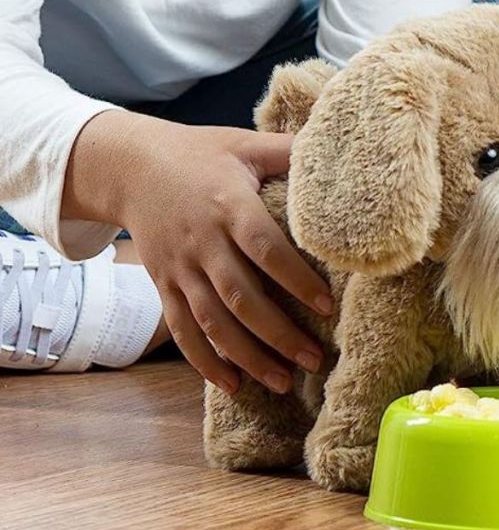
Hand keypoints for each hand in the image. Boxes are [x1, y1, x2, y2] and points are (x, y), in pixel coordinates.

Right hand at [64, 111, 331, 394]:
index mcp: (228, 204)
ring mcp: (180, 267)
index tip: (326, 306)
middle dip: (278, 333)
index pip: (264, 247)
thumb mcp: (245, 144)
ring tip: (283, 382)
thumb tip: (336, 149)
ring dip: (247, 357)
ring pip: (212, 321)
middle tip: (315, 359)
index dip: (295, 278)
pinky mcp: (164, 284)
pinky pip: (182, 329)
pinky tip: (233, 385)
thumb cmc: (202, 154)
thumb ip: (289, 151)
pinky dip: (205, 361)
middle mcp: (203, 241)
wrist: (130, 166)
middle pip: (239, 296)